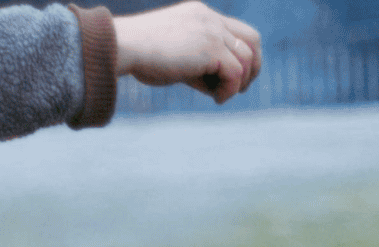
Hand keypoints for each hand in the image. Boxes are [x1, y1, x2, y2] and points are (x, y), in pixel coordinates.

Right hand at [114, 3, 261, 104]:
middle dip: (254, 68)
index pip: (238, 32)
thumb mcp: (177, 57)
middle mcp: (209, 18)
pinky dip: (229, 91)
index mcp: (201, 16)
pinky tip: (216, 99)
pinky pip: (235, 73)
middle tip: (240, 89)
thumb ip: (201, 65)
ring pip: (247, 59)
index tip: (236, 80)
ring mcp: (210, 30)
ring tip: (220, 96)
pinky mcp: (209, 47)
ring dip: (239, 84)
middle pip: (253, 39)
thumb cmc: (142, 57)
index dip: (244, 58)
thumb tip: (220, 88)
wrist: (124, 47)